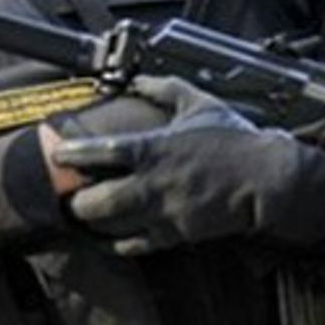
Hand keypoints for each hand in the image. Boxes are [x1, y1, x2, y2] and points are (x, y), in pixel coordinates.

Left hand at [50, 76, 324, 254]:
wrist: (267, 180)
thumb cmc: (236, 141)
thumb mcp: (200, 104)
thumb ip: (165, 89)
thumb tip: (139, 79)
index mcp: (156, 148)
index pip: (102, 152)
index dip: (74, 154)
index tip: (58, 154)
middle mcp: (154, 184)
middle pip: (98, 201)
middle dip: (75, 202)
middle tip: (64, 196)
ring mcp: (163, 212)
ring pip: (112, 227)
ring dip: (90, 224)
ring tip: (77, 218)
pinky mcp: (176, 234)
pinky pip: (135, 245)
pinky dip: (115, 243)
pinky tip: (104, 239)